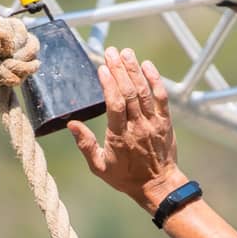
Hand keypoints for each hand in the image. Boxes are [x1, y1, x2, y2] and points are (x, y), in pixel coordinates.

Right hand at [67, 47, 185, 211]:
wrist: (158, 185)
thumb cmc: (125, 177)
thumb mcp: (99, 166)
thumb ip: (85, 144)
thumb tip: (71, 124)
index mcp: (120, 136)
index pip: (115, 104)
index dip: (109, 84)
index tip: (102, 68)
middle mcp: (138, 126)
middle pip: (129, 92)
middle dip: (120, 69)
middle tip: (111, 52)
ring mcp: (153, 123)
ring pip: (144, 91)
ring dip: (135, 70)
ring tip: (126, 53)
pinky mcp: (165, 121)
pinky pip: (161, 97)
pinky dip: (155, 80)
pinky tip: (147, 65)